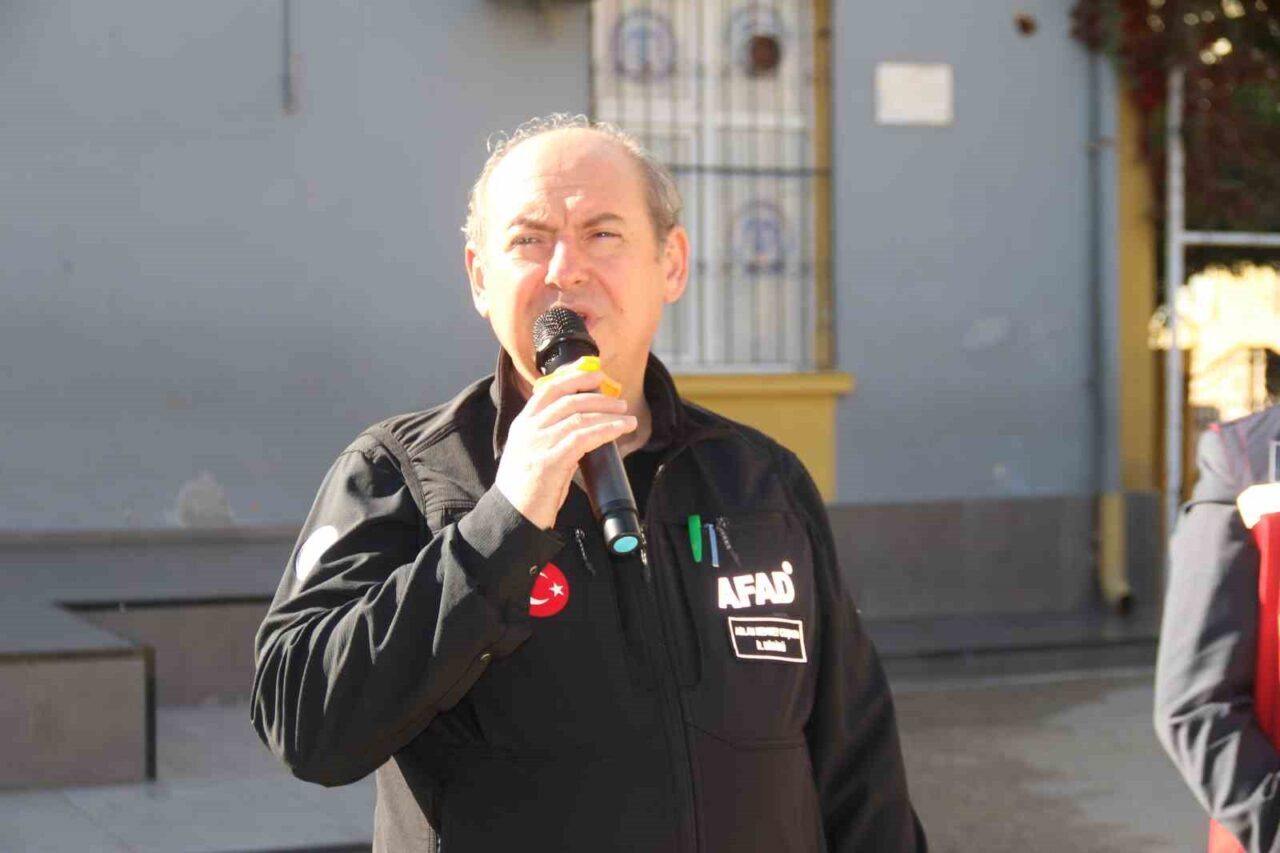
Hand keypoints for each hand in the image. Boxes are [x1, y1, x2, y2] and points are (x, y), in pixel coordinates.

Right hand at [495, 360, 635, 529]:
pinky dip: (606, 430)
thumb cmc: (526, 492)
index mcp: (522, 425)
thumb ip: (553, 440)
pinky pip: (584, 438)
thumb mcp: (533, 456)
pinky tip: (620, 429)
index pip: (548, 389)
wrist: (511, 519)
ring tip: (626, 417)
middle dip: (597, 396)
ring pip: (578, 417)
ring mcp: (537, 444)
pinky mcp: (550, 462)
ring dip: (607, 414)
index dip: (573, 377)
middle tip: (619, 401)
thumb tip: (584, 431)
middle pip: (567, 400)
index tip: (595, 373)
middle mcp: (528, 430)